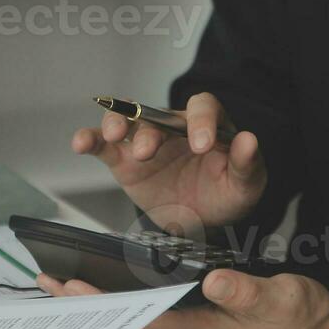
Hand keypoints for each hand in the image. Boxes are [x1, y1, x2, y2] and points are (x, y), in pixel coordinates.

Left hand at [38, 270, 328, 328]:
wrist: (317, 324)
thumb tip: (213, 282)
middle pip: (126, 309)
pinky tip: (106, 270)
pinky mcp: (199, 298)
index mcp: (200, 321)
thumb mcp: (277, 299)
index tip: (71, 288)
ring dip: (99, 288)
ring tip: (61, 274)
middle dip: (86, 297)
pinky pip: (152, 291)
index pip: (140, 314)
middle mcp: (188, 317)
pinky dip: (125, 280)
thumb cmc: (297, 318)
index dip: (104, 303)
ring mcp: (192, 309)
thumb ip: (246, 291)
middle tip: (46, 282)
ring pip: (134, 300)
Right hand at [72, 93, 266, 230]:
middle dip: (150, 129)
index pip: (203, 108)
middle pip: (157, 113)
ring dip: (117, 124)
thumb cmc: (225, 194)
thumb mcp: (246, 184)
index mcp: (207, 125)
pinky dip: (89, 140)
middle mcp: (173, 127)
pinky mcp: (124, 161)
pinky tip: (80, 143)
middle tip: (148, 152)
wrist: (201, 221)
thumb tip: (249, 140)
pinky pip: (103, 145)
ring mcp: (146, 142)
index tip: (201, 145)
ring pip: (127, 121)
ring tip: (114, 137)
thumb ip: (247, 163)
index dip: (201, 121)